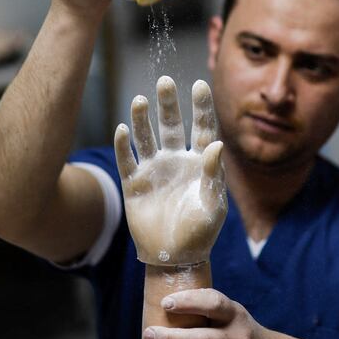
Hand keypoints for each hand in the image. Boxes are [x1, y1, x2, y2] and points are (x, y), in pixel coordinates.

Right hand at [114, 76, 226, 264]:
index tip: (200, 83)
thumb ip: (214, 174)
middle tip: (165, 81)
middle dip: (168, 104)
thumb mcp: (213, 204)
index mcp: (200, 163)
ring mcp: (154, 171)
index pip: (202, 128)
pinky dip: (124, 145)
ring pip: (146, 138)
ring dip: (143, 119)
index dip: (201, 106)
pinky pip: (127, 160)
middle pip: (172, 126)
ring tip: (141, 99)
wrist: (175, 258)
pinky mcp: (135, 184)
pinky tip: (123, 129)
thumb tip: (216, 143)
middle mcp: (177, 161)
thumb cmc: (201, 232)